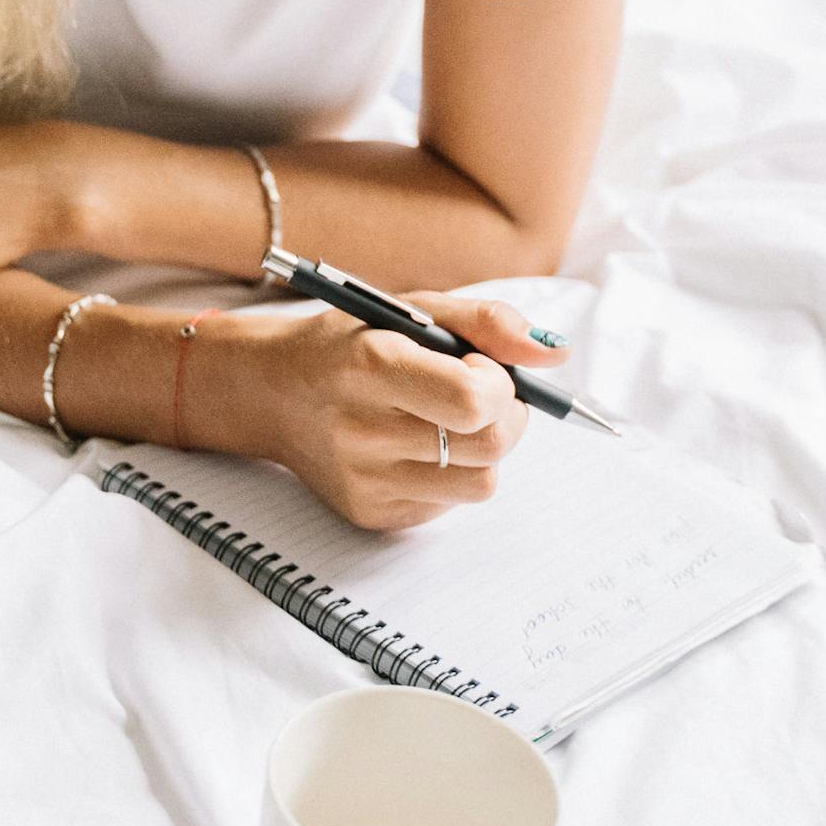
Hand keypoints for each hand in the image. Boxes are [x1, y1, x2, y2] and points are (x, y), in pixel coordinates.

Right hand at [201, 293, 563, 531]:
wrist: (269, 393)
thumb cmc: (347, 343)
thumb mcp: (409, 310)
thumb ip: (486, 323)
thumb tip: (556, 353)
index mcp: (372, 366)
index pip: (472, 401)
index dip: (498, 385)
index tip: (481, 367)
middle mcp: (364, 431)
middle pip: (490, 446)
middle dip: (504, 416)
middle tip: (477, 392)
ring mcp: (366, 482)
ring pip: (480, 483)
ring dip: (480, 449)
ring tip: (445, 421)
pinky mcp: (371, 515)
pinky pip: (449, 504)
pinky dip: (449, 473)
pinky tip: (414, 445)